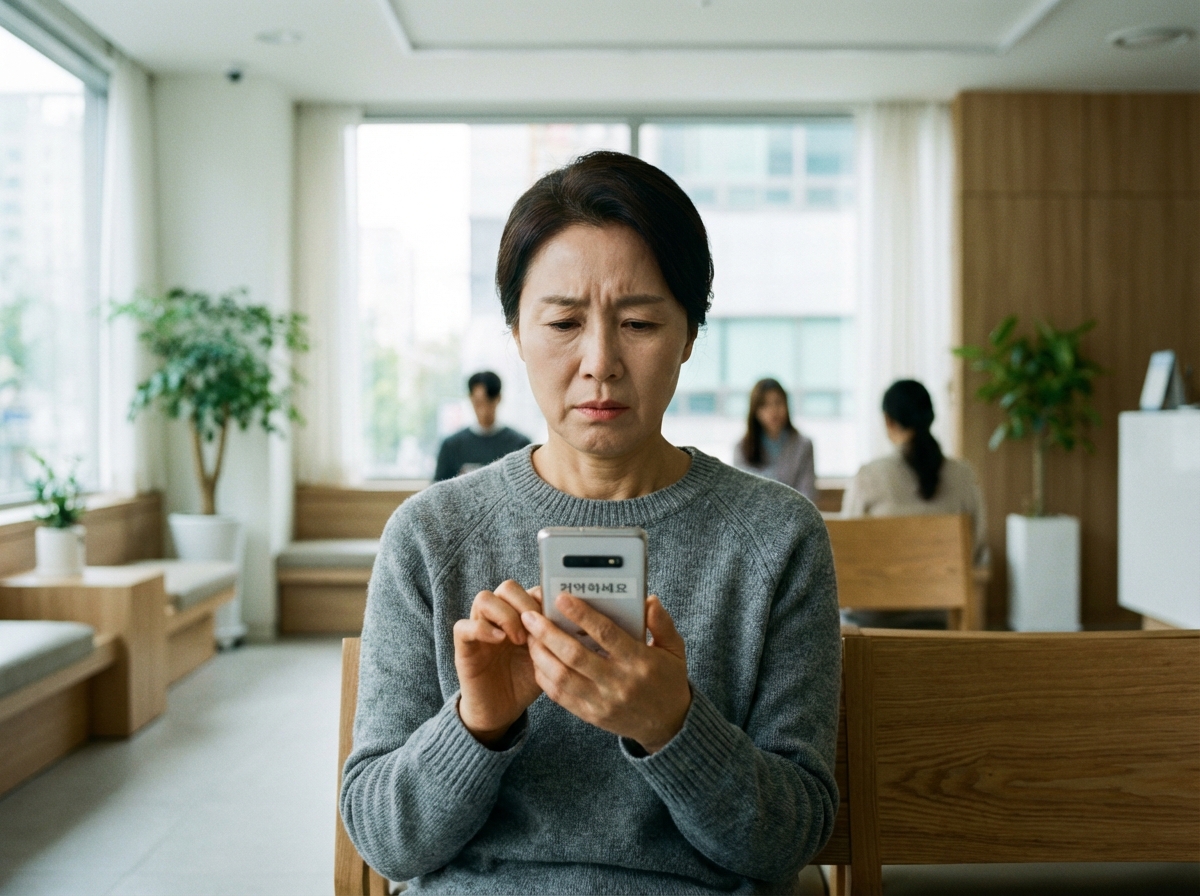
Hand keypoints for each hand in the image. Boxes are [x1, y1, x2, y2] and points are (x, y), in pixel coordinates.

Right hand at [454, 581, 543, 745]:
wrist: (502, 711)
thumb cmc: (525, 682)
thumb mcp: (547, 657)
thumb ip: (556, 637)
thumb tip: (578, 619)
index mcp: (521, 616)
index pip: (531, 589)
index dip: (545, 598)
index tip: (557, 619)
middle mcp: (499, 617)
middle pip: (507, 587)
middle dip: (525, 603)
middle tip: (537, 628)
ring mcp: (479, 628)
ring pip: (484, 598)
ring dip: (505, 615)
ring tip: (519, 639)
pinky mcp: (464, 646)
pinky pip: (464, 626)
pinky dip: (482, 629)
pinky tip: (500, 641)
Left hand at [521, 594, 690, 753]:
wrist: (668, 725)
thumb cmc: (668, 680)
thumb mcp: (674, 649)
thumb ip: (662, 623)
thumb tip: (649, 600)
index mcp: (639, 661)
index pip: (606, 634)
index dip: (582, 614)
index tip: (561, 597)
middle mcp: (619, 683)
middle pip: (575, 656)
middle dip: (548, 633)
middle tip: (530, 615)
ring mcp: (603, 702)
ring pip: (562, 677)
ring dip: (540, 654)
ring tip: (529, 635)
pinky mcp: (591, 715)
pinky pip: (560, 696)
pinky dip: (545, 677)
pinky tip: (537, 660)